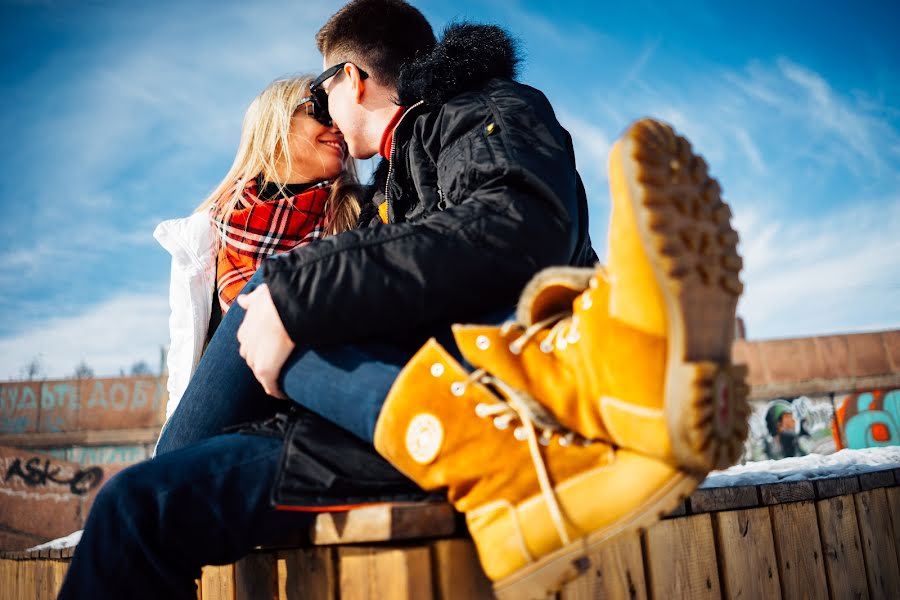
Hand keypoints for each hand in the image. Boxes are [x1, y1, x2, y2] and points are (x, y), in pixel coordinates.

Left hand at [236, 284, 294, 398]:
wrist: (285, 308)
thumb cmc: (276, 300)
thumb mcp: (259, 296)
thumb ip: (250, 300)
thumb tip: (241, 300)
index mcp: (245, 330)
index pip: (249, 345)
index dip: (259, 348)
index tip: (271, 350)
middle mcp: (246, 346)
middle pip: (252, 360)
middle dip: (263, 363)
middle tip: (280, 365)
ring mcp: (255, 360)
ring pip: (260, 374)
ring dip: (270, 378)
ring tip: (284, 381)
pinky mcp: (265, 370)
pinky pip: (271, 386)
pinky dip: (277, 392)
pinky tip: (284, 395)